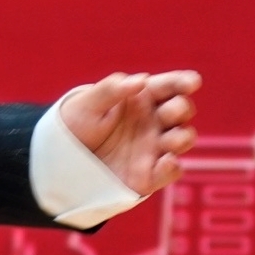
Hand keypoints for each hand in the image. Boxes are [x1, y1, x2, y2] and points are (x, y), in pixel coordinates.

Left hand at [57, 70, 201, 194]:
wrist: (62, 158)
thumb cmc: (76, 122)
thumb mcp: (88, 102)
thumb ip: (112, 89)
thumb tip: (140, 80)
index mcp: (142, 97)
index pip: (170, 86)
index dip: (184, 82)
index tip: (192, 82)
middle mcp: (153, 120)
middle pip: (181, 110)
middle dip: (181, 108)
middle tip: (170, 110)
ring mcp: (154, 147)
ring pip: (183, 139)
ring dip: (182, 137)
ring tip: (170, 138)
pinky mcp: (150, 174)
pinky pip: (171, 171)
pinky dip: (173, 168)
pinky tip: (167, 161)